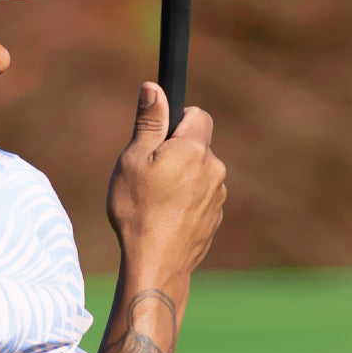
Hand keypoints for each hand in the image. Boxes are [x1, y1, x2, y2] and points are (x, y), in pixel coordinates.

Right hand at [106, 82, 226, 282]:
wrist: (156, 264)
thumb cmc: (138, 211)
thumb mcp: (133, 160)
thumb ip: (148, 122)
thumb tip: (153, 88)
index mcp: (194, 148)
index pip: (198, 114)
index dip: (178, 120)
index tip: (160, 138)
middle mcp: (214, 169)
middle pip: (198, 146)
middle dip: (177, 153)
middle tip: (150, 175)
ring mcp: (218, 197)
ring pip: (200, 175)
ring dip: (182, 180)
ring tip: (156, 203)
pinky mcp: (215, 219)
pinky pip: (201, 200)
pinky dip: (186, 204)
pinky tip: (165, 220)